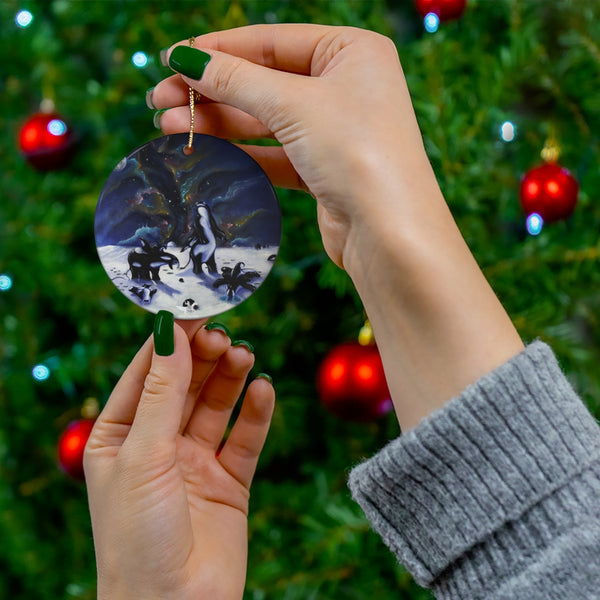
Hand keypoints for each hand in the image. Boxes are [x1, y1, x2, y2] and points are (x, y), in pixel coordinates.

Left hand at [84, 318, 274, 599]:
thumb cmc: (137, 537)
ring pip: (216, 406)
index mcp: (120, 436)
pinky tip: (263, 390)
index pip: (146, 374)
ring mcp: (194, 462)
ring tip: (244, 356)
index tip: (194, 310)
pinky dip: (256, 413)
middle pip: (185, 385)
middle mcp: (157, 445)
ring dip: (230, 378)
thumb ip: (162, 392)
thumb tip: (171, 332)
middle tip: (224, 335)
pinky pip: (245, 438)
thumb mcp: (144, 454)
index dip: (170, 341)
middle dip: (203, 358)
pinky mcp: (229, 481)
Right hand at [150, 24, 522, 430]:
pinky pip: (275, 153)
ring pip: (266, 120)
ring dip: (219, 123)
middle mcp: (346, 86)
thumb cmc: (356, 152)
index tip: (171, 60)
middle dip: (211, 92)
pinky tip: (204, 152)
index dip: (218, 51)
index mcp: (351, 51)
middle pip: (264, 82)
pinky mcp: (325, 169)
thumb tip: (185, 59)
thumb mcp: (293, 105)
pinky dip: (241, 153)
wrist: (390, 234)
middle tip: (160, 101)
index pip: (271, 41)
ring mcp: (336, 130)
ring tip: (170, 126)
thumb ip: (236, 80)